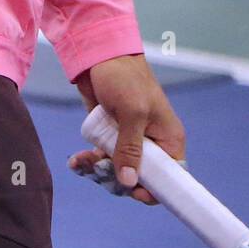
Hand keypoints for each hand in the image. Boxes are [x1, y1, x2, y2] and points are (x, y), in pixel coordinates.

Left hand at [67, 53, 185, 205]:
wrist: (99, 55)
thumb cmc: (125, 77)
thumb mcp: (132, 112)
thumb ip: (131, 148)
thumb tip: (130, 182)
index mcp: (169, 140)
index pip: (171, 179)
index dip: (154, 191)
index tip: (132, 192)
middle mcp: (152, 145)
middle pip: (140, 181)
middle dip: (118, 180)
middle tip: (100, 168)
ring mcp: (130, 142)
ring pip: (118, 174)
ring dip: (99, 172)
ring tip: (83, 162)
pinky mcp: (110, 137)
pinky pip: (102, 161)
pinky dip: (90, 163)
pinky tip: (77, 161)